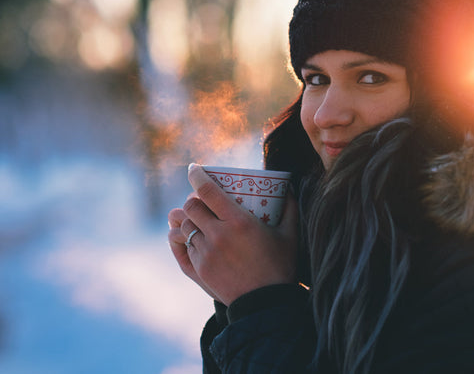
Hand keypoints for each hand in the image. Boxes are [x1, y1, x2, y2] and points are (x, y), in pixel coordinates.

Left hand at [167, 164, 297, 305]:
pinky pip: (183, 247)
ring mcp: (206, 253)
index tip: (194, 168)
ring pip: (184, 227)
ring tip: (193, 218)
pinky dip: (184, 239)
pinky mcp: (199, 270)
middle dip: (192, 199)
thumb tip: (289, 188)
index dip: (197, 175)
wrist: (266, 305)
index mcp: (238, 221)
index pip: (207, 191)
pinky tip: (188, 237)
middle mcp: (218, 235)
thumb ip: (290, 208)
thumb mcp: (290, 235)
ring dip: (187, 219)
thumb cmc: (281, 267)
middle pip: (190, 207)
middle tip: (199, 199)